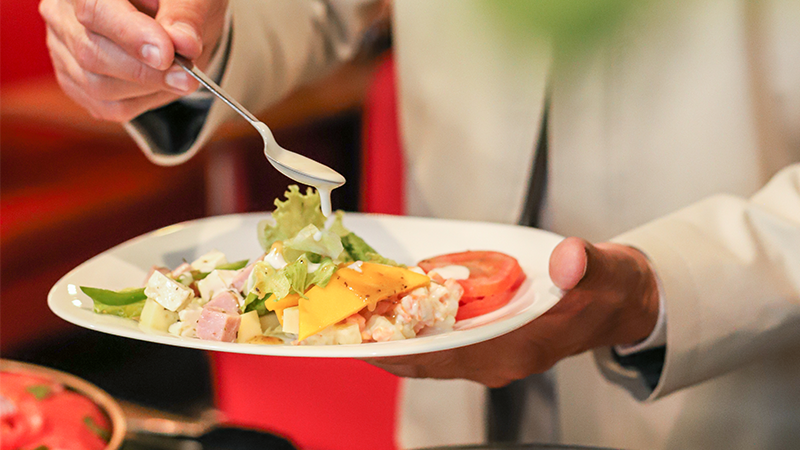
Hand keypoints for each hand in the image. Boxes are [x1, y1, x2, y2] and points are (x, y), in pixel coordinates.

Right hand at [39, 0, 227, 121]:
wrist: (170, 24)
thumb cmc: (175, 5)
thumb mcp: (190, 0)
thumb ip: (184, 18)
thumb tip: (184, 43)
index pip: (96, 10)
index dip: (131, 35)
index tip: (166, 55)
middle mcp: (63, 14)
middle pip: (92, 53)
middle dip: (146, 71)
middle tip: (187, 75)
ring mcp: (64, 50)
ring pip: (98, 86)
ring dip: (149, 88)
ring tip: (180, 76)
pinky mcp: (76, 83)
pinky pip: (107, 106)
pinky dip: (143, 102)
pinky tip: (162, 86)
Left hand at [364, 237, 659, 387]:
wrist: (616, 299)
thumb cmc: (608, 287)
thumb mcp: (606, 271)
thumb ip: (587, 266)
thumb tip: (569, 261)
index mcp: (522, 347)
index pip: (448, 357)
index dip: (403, 351)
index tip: (360, 342)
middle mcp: (498, 358)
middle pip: (427, 358)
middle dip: (382, 343)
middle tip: (339, 320)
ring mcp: (490, 352)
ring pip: (427, 350)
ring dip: (390, 334)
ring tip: (351, 311)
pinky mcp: (486, 340)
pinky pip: (437, 338)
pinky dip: (410, 323)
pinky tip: (390, 301)